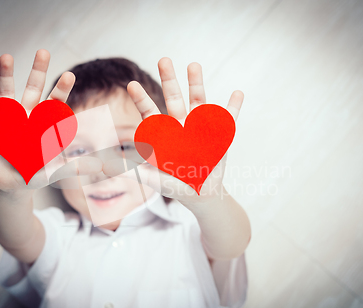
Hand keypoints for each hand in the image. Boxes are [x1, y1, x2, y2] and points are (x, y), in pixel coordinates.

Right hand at [0, 49, 101, 192]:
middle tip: (44, 51)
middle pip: (33, 90)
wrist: (14, 185)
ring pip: (6, 94)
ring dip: (5, 76)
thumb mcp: (55, 171)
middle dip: (38, 71)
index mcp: (42, 124)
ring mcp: (5, 121)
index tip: (70, 75)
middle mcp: (25, 116)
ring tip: (7, 56)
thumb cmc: (37, 174)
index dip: (61, 90)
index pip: (55, 104)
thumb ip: (73, 166)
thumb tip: (100, 166)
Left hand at [104, 57, 243, 204]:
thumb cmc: (176, 185)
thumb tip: (124, 171)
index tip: (131, 84)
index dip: (141, 99)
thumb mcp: (158, 181)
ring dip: (196, 83)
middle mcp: (181, 125)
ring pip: (198, 100)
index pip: (150, 113)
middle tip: (163, 60)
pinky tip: (237, 93)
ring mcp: (200, 128)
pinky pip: (228, 118)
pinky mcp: (219, 135)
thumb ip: (145, 175)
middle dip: (168, 80)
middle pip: (173, 98)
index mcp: (165, 134)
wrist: (201, 193)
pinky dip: (233, 106)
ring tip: (193, 65)